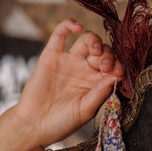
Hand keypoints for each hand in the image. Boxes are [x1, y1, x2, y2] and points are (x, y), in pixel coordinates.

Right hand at [11, 19, 123, 149]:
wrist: (34, 125)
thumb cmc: (61, 123)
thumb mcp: (85, 110)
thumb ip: (100, 92)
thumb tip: (116, 76)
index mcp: (96, 83)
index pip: (113, 66)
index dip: (117, 66)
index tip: (117, 73)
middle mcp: (84, 70)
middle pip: (103, 51)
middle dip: (107, 55)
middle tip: (105, 66)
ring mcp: (69, 61)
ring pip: (87, 40)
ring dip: (94, 41)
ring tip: (95, 52)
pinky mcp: (51, 55)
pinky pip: (60, 33)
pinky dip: (69, 25)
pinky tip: (77, 27)